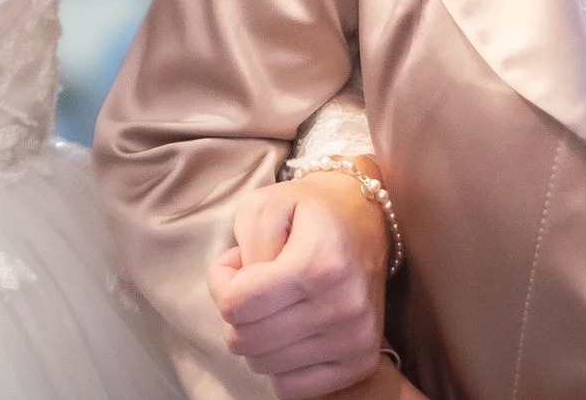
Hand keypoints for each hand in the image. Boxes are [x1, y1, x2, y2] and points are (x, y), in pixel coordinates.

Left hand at [208, 167, 390, 398]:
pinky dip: (278, 363)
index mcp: (320, 263)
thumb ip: (245, 244)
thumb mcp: (266, 204)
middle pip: (245, 340)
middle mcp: (343, 306)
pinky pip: (290, 388)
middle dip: (235, 311)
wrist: (365, 222)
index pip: (236, 305)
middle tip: (253, 284)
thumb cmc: (309, 211)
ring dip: (256, 336)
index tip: (234, 264)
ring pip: (263, 365)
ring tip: (274, 303)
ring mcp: (355, 340)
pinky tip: (289, 332)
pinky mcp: (360, 363)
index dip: (220, 283)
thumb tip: (239, 293)